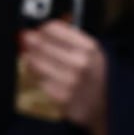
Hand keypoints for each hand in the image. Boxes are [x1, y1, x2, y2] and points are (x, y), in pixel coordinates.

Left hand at [20, 20, 108, 134]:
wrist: (106, 105)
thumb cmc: (94, 74)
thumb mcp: (89, 52)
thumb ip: (66, 38)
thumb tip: (38, 30)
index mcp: (89, 48)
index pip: (53, 29)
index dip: (41, 29)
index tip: (37, 31)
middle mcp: (80, 63)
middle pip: (41, 44)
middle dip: (31, 42)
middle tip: (27, 42)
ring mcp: (70, 81)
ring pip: (36, 63)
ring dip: (31, 59)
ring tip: (32, 58)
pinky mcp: (61, 97)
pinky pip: (39, 81)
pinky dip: (37, 77)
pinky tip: (43, 76)